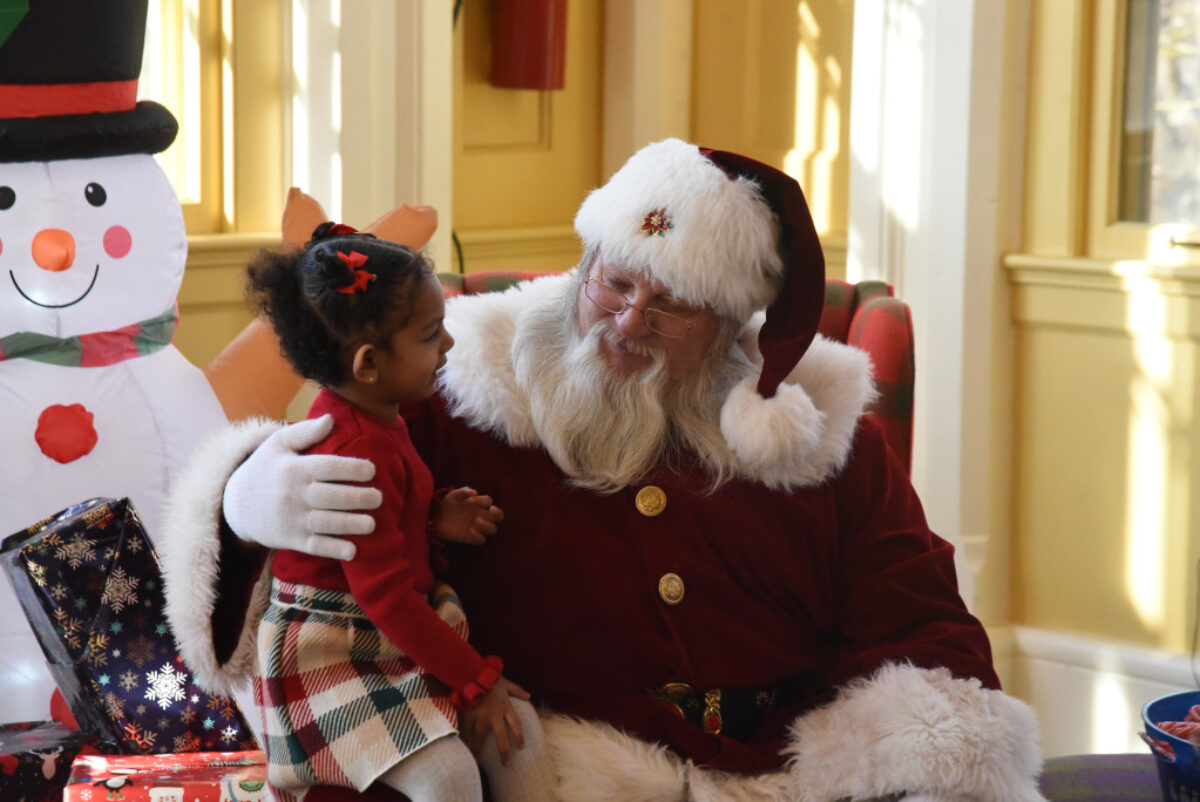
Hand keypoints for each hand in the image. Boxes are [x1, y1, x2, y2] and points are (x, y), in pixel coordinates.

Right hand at [222, 414, 382, 559]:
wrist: (237, 504)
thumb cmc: (266, 469)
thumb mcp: (278, 444)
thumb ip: (305, 431)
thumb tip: (331, 419)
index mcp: (293, 468)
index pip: (327, 467)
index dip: (352, 468)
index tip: (371, 470)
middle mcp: (293, 494)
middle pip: (330, 496)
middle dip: (358, 498)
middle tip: (378, 497)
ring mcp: (291, 518)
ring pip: (326, 523)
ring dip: (351, 525)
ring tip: (372, 523)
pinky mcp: (290, 539)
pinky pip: (314, 546)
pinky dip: (334, 549)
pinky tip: (353, 551)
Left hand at [434, 487, 503, 544]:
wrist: (433, 518)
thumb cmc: (446, 505)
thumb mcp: (453, 495)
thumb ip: (464, 491)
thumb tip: (475, 493)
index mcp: (477, 504)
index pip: (489, 501)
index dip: (483, 500)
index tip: (470, 501)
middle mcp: (480, 516)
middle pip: (499, 516)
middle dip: (498, 513)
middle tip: (491, 510)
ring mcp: (476, 527)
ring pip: (492, 529)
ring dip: (488, 525)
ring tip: (477, 520)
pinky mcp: (469, 537)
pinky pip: (481, 540)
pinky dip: (478, 536)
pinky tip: (470, 530)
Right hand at [460, 677, 530, 766]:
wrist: (472, 671)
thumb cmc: (489, 676)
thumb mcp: (506, 682)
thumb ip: (517, 690)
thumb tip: (529, 696)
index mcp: (505, 706)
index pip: (515, 724)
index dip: (519, 736)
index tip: (521, 747)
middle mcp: (494, 715)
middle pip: (501, 738)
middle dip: (504, 752)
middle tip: (505, 764)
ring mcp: (480, 717)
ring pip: (480, 738)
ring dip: (478, 751)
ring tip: (476, 762)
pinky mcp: (468, 715)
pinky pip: (466, 730)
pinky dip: (463, 739)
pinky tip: (461, 748)